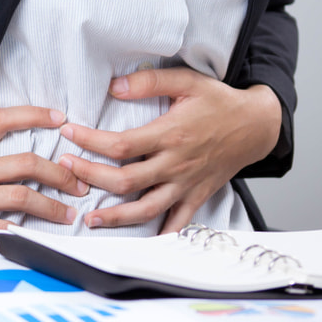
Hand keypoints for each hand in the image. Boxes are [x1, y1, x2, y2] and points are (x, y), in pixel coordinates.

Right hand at [0, 107, 87, 240]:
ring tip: (69, 214)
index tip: (59, 117)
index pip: (2, 120)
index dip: (34, 114)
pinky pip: (2, 229)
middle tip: (78, 181)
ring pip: (22, 196)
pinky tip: (41, 240)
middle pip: (25, 162)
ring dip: (52, 206)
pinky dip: (25, 235)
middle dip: (60, 172)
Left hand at [57, 68, 280, 233]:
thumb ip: (150, 82)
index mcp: (171, 134)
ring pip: (147, 208)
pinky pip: (177, 223)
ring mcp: (186, 184)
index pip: (121, 145)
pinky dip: (160, 236)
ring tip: (91, 218)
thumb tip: (114, 87)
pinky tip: (140, 241)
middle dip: (91, 177)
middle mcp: (176, 164)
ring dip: (117, 217)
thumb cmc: (220, 103)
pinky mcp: (197, 196)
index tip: (68, 134)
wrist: (256, 125)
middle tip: (64, 170)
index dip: (90, 141)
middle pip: (126, 180)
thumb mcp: (188, 81)